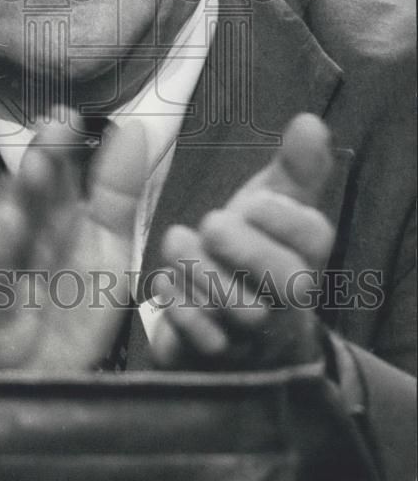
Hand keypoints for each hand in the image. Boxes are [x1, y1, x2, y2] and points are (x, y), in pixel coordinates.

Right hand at [0, 110, 148, 370]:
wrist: (46, 380)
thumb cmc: (77, 309)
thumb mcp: (108, 248)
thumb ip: (116, 192)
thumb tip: (135, 127)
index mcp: (60, 222)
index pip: (59, 179)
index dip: (61, 148)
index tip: (67, 115)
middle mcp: (30, 243)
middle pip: (32, 201)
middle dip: (40, 165)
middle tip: (51, 128)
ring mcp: (9, 281)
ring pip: (9, 240)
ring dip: (16, 209)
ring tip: (30, 172)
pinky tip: (2, 252)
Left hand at [150, 113, 335, 369]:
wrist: (233, 334)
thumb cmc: (253, 257)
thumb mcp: (272, 208)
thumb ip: (292, 169)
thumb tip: (310, 121)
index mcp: (300, 257)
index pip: (315, 239)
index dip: (288, 218)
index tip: (256, 200)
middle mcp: (282, 300)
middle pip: (288, 284)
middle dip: (249, 249)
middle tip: (213, 223)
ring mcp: (248, 335)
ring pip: (242, 313)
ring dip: (206, 273)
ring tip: (178, 243)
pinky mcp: (208, 359)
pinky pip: (201, 343)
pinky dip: (182, 311)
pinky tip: (165, 285)